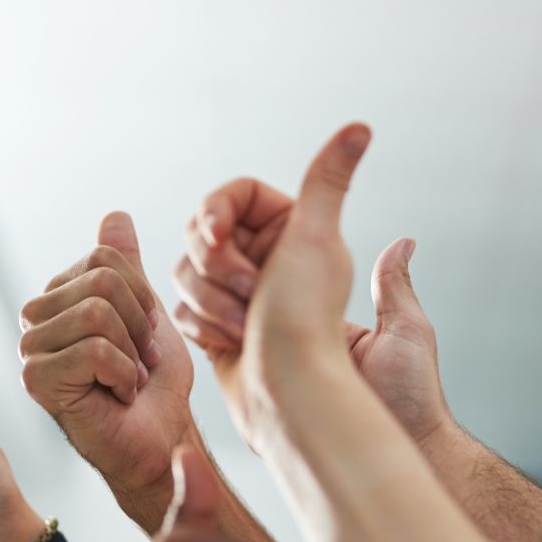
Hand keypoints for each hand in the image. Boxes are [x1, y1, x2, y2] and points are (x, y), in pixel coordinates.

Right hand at [19, 212, 195, 529]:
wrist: (160, 436)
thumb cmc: (154, 382)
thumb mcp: (147, 312)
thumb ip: (127, 267)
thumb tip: (115, 216)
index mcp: (59, 297)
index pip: (106, 258)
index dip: (143, 297)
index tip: (145, 336)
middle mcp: (35, 318)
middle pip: (103, 281)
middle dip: (140, 325)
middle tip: (139, 362)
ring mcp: (30, 349)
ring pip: (99, 313)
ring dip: (133, 353)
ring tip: (128, 378)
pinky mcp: (35, 379)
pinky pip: (96, 350)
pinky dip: (124, 376)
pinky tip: (118, 396)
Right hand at [172, 124, 370, 449]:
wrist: (305, 413)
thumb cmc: (316, 331)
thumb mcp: (327, 246)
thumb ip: (330, 183)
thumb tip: (360, 128)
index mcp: (297, 235)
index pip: (236, 195)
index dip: (217, 211)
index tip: (218, 234)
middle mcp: (269, 263)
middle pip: (202, 232)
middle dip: (216, 264)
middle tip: (252, 293)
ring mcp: (242, 298)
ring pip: (186, 271)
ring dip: (210, 299)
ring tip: (248, 328)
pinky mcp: (219, 332)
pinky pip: (181, 309)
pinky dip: (202, 325)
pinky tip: (233, 345)